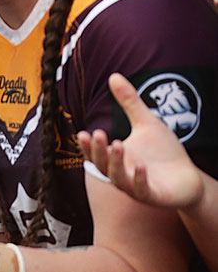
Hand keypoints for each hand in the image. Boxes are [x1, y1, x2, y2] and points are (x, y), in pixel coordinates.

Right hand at [77, 72, 207, 210]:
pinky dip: (138, 179)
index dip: (88, 146)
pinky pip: (141, 190)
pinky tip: (139, 166)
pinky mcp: (153, 195)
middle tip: (99, 134)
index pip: (95, 153)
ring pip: (118, 179)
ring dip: (115, 163)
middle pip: (102, 166)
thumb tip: (113, 76)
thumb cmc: (164, 152)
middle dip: (98, 151)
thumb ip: (129, 103)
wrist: (188, 177)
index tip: (84, 132)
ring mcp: (135, 186)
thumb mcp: (146, 123)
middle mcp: (121, 173)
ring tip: (118, 145)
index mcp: (115, 157)